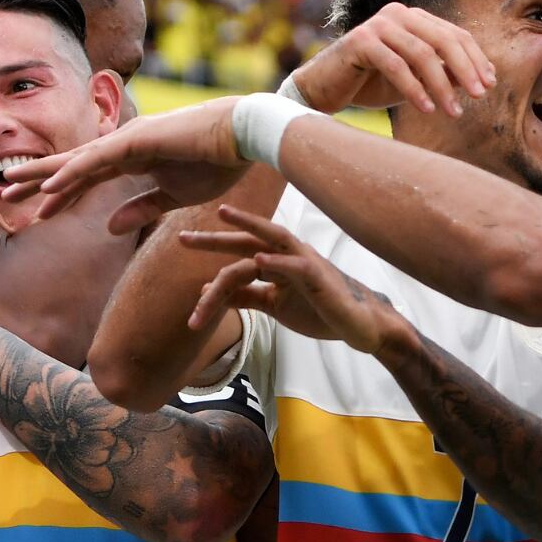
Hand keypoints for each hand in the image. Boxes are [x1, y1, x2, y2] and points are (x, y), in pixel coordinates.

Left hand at [0, 98, 251, 230]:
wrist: (244, 138)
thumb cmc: (216, 163)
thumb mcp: (173, 196)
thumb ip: (141, 208)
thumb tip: (110, 227)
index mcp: (133, 158)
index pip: (87, 177)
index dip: (60, 194)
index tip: (36, 213)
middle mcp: (124, 145)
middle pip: (71, 165)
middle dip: (37, 179)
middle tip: (4, 192)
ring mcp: (128, 139)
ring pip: (76, 160)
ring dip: (43, 175)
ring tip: (11, 187)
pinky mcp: (137, 140)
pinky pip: (97, 160)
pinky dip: (72, 172)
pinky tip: (49, 185)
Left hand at [179, 205, 408, 354]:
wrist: (357, 325)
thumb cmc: (318, 310)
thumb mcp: (273, 304)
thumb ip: (245, 296)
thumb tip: (210, 292)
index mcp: (276, 262)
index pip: (240, 249)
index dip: (213, 244)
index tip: (184, 242)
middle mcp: (288, 256)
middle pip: (248, 239)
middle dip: (217, 236)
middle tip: (184, 236)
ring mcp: (304, 264)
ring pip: (272, 242)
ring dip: (249, 227)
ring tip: (224, 216)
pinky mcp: (319, 279)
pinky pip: (297, 266)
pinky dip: (278, 261)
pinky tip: (259, 259)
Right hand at [289, 2, 494, 115]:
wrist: (322, 90)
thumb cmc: (369, 84)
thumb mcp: (415, 79)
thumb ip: (443, 73)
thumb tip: (484, 77)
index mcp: (413, 18)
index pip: (454, 34)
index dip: (475, 59)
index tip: (489, 85)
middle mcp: (397, 14)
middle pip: (444, 39)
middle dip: (466, 69)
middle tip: (479, 96)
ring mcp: (378, 25)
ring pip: (422, 54)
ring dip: (442, 86)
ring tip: (453, 112)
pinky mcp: (360, 41)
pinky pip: (396, 66)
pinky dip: (414, 89)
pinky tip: (427, 109)